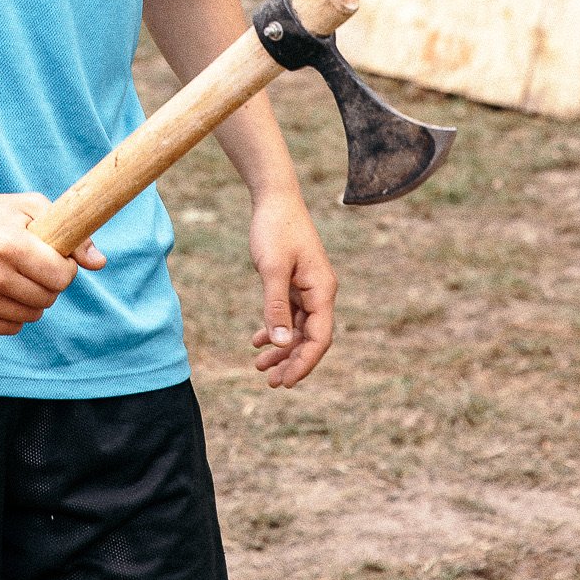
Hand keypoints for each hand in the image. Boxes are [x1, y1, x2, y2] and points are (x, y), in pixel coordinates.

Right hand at [0, 186, 104, 336]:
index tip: (56, 257)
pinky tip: (3, 291)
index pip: (61, 276)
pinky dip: (13, 313)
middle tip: (36, 265)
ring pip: (31, 316)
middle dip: (50, 283)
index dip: (66, 267)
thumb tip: (100, 263)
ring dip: (33, 299)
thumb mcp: (30, 207)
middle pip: (48, 298)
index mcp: (8, 243)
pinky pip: (9, 327)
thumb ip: (69, 233)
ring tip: (18, 276)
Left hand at [247, 188, 335, 387]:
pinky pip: (289, 314)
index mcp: (322, 290)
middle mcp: (319, 292)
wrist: (274, 197)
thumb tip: (282, 343)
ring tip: (259, 366)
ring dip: (281, 348)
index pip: (320, 338)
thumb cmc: (275, 229)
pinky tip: (258, 341)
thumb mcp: (272, 268)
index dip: (304, 363)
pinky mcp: (294, 282)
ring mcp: (308, 288)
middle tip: (270, 382)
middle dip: (291, 361)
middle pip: (310, 338)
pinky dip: (275, 328)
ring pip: (298, 329)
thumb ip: (276, 306)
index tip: (286, 382)